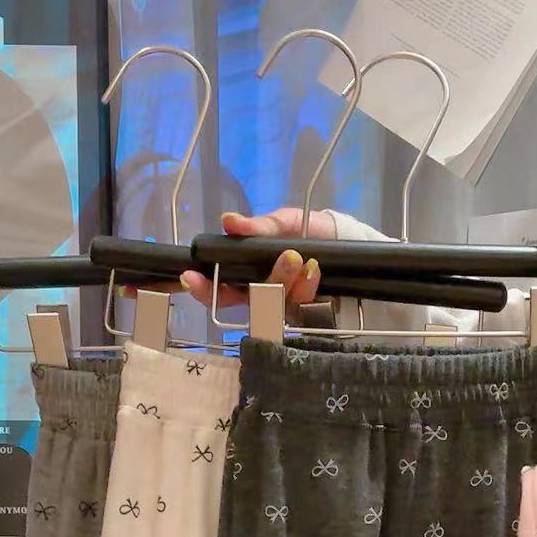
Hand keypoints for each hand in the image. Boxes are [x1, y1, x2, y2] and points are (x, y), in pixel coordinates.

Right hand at [178, 208, 336, 312]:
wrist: (344, 241)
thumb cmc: (307, 230)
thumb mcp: (284, 222)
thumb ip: (259, 226)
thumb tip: (229, 221)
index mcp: (246, 275)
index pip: (218, 290)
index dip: (203, 289)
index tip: (192, 277)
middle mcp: (262, 295)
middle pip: (248, 303)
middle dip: (265, 283)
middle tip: (286, 257)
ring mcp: (284, 307)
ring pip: (277, 304)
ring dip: (287, 279)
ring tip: (301, 257)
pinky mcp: (306, 315)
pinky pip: (301, 308)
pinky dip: (306, 287)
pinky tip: (314, 270)